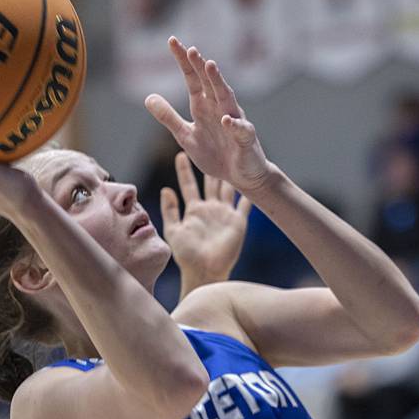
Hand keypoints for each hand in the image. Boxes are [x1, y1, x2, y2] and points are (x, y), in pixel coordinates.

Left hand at [146, 39, 273, 195]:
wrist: (241, 175)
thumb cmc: (215, 153)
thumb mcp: (185, 136)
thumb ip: (168, 117)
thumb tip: (148, 98)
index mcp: (203, 106)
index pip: (192, 78)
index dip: (183, 61)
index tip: (172, 40)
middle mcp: (219, 108)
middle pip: (209, 82)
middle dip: (200, 66)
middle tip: (191, 49)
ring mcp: (234, 121)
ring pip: (226, 98)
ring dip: (218, 82)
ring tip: (210, 66)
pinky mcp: (246, 139)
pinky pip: (240, 130)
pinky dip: (234, 125)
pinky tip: (226, 119)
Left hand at [162, 154, 251, 295]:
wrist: (205, 270)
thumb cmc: (186, 254)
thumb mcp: (173, 231)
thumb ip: (170, 211)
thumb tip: (165, 189)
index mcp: (194, 210)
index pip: (189, 184)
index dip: (184, 170)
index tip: (180, 153)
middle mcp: (210, 209)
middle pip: (211, 182)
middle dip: (211, 165)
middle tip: (211, 148)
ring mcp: (225, 215)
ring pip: (228, 189)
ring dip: (230, 175)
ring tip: (233, 157)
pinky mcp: (238, 223)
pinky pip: (245, 206)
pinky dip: (249, 195)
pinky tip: (252, 182)